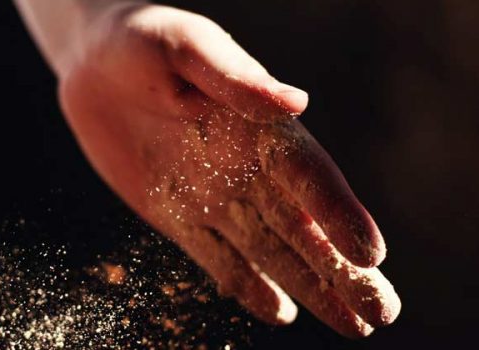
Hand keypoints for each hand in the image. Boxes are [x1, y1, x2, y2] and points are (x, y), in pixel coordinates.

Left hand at [57, 3, 399, 336]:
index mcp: (260, 127)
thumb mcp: (187, 49)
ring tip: (354, 326)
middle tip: (384, 312)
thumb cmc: (144, 39)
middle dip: (345, 270)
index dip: (341, 214)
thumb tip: (295, 104)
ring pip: (270, 252)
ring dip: (312, 288)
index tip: (371, 255)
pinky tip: (279, 312)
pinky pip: (216, 257)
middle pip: (304, 227)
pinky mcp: (176, 215)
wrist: (94, 63)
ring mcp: (213, 196)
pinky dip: (247, 286)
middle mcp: (247, 168)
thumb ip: (235, 79)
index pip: (310, 176)